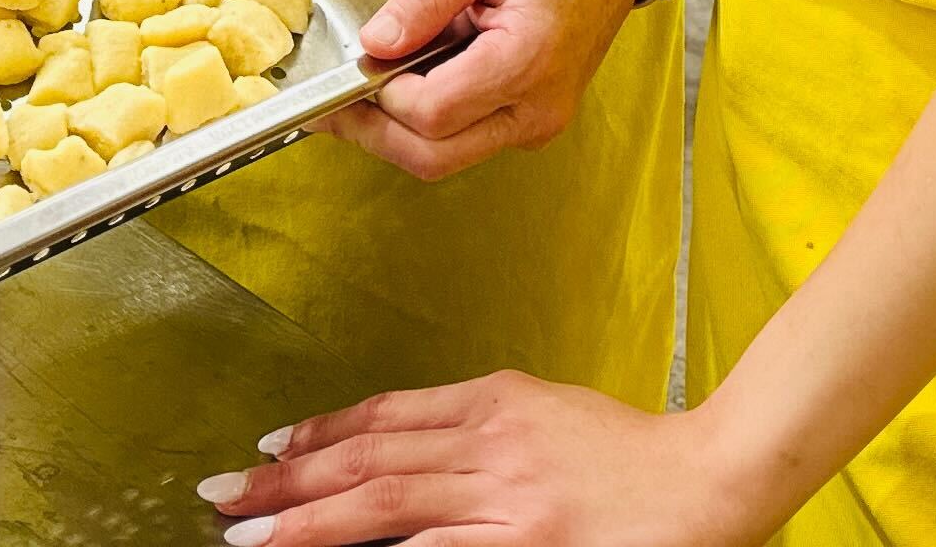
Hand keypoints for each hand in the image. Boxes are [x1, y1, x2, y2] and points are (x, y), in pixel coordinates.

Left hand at [194, 374, 778, 546]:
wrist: (709, 480)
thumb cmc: (629, 453)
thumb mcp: (542, 410)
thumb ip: (472, 424)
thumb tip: (393, 443)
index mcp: (493, 402)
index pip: (383, 420)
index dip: (317, 437)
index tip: (266, 455)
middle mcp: (489, 445)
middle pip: (368, 463)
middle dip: (288, 485)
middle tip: (225, 502)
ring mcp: (505, 504)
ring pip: (386, 509)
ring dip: (311, 525)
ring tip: (253, 539)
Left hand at [319, 0, 663, 182]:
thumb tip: (376, 41)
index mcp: (528, 60)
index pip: (432, 112)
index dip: (382, 95)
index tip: (359, 64)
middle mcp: (538, 108)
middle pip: (433, 157)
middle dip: (374, 133)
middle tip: (334, 105)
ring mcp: (539, 122)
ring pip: (446, 158)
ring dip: (399, 131)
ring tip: (370, 87)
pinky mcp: (533, 121)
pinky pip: (468, 140)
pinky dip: (430, 122)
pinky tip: (412, 83)